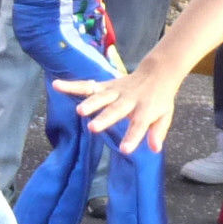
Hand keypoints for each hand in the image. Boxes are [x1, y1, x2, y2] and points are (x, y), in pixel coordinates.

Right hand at [57, 60, 178, 154]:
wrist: (157, 72)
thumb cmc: (159, 100)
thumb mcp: (165, 116)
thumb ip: (158, 131)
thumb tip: (155, 149)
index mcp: (145, 109)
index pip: (139, 125)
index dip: (132, 137)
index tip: (124, 150)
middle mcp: (129, 100)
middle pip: (116, 110)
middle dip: (104, 118)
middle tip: (93, 128)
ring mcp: (116, 91)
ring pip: (101, 97)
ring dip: (90, 103)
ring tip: (79, 111)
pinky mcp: (105, 85)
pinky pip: (87, 86)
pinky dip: (72, 86)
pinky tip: (57, 85)